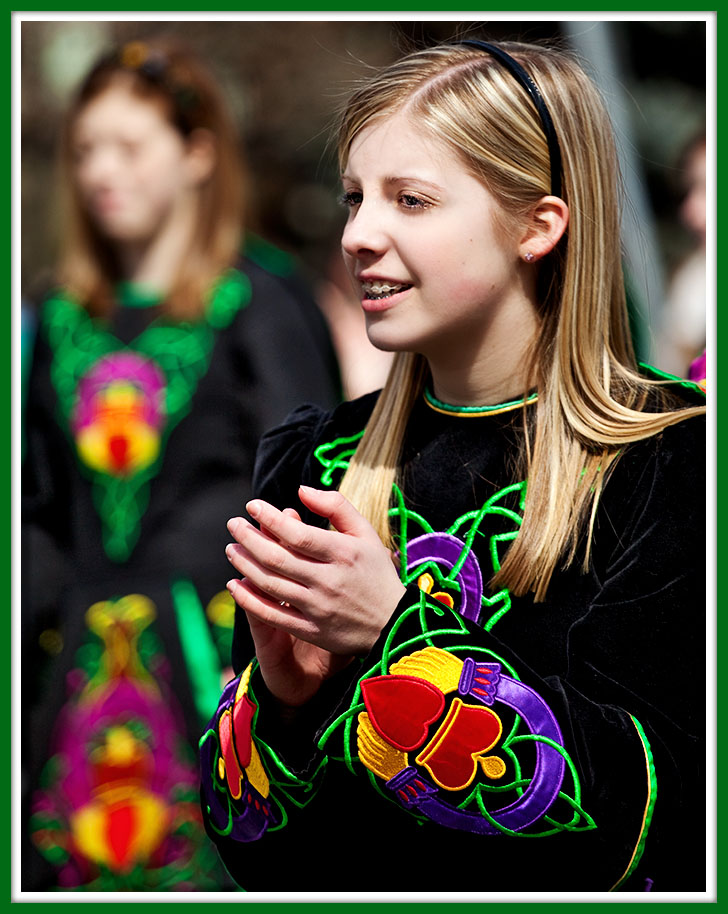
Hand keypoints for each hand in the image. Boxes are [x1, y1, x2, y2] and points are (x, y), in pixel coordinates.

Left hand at [225, 486, 405, 701]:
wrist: (396, 624)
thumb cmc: (377, 572)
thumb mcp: (366, 533)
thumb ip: (336, 506)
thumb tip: (301, 490)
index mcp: (344, 553)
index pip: (297, 534)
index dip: (269, 518)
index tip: (251, 505)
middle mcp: (330, 580)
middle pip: (277, 558)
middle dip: (249, 538)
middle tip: (233, 525)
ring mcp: (319, 608)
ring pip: (271, 585)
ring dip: (245, 565)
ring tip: (231, 549)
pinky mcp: (312, 631)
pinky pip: (273, 615)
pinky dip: (249, 600)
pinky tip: (234, 585)